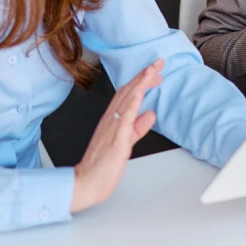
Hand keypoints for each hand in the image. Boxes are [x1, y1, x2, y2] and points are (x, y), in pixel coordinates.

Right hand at [70, 60, 161, 213]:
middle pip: (129, 91)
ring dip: (141, 82)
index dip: (142, 81)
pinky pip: (124, 117)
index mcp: (113, 120)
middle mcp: (111, 119)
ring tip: (152, 69)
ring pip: (127, 99)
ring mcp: (113, 127)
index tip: (155, 73)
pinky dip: (133, 102)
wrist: (87, 182)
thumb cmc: (102, 165)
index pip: (129, 94)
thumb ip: (138, 127)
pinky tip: (140, 92)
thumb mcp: (126, 141)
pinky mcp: (116, 138)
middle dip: (144, 75)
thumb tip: (150, 114)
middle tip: (158, 62)